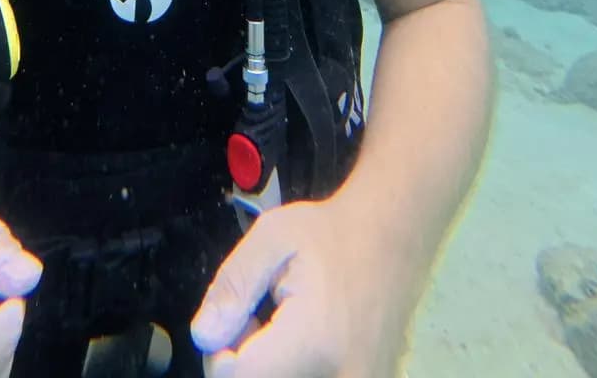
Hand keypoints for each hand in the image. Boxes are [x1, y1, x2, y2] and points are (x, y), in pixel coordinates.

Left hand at [190, 200, 406, 377]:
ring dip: (270, 366)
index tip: (233, 319)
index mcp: (313, 341)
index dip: (220, 355)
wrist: (393, 235)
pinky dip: (293, 368)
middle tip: (256, 318)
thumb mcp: (271, 238)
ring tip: (279, 326)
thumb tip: (203, 336)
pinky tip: (299, 340)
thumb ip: (233, 287)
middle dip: (246, 361)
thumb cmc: (329, 232)